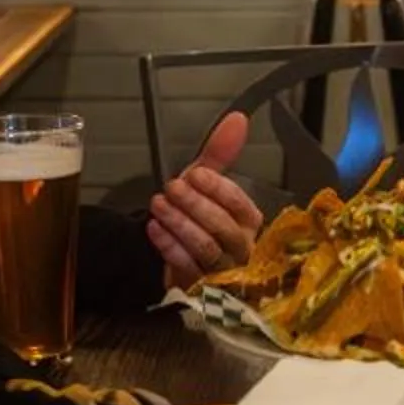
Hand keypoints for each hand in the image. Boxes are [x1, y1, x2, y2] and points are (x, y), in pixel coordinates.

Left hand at [149, 112, 262, 290]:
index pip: (241, 205)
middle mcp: (242, 247)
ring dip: (180, 224)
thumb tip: (238, 118)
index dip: (219, 189)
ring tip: (158, 205)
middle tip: (171, 188)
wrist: (176, 255)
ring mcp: (222, 270)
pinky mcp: (200, 286)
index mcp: (249, 222)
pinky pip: (187, 267)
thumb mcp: (205, 183)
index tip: (195, 174)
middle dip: (196, 205)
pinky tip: (154, 229)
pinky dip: (169, 246)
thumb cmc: (198, 217)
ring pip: (206, 248)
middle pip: (224, 228)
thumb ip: (220, 153)